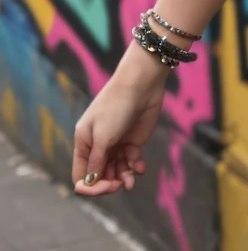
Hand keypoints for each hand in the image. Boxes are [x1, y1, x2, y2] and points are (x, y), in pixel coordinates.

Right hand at [72, 46, 167, 195]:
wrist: (141, 84)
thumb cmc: (116, 107)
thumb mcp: (103, 136)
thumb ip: (96, 161)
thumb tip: (90, 183)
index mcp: (83, 143)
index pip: (81, 175)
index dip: (90, 187)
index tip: (104, 186)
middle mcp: (98, 146)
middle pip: (98, 175)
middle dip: (108, 184)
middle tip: (119, 185)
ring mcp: (116, 144)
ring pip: (115, 171)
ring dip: (122, 179)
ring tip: (131, 182)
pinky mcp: (132, 141)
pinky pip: (130, 161)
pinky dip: (134, 168)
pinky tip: (140, 168)